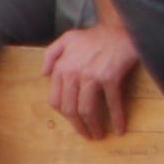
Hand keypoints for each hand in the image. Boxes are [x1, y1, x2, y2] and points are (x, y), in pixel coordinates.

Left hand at [44, 19, 141, 139]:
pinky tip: (120, 129)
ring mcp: (92, 76)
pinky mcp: (110, 78)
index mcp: (62, 68)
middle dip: (78, 126)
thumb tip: (43, 75)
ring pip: (87, 109)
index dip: (63, 115)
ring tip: (98, 135)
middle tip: (86, 135)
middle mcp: (74, 74)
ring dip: (93, 126)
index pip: (55, 100)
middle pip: (70, 109)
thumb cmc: (94, 36)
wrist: (120, 29)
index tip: (72, 122)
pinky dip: (116, 118)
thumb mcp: (66, 39)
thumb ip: (51, 55)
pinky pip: (112, 103)